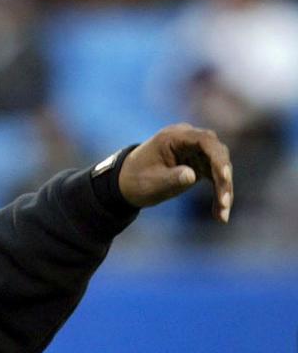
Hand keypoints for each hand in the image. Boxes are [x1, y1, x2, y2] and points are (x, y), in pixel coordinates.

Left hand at [118, 124, 232, 221]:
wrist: (126, 183)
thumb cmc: (136, 180)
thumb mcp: (152, 182)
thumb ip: (172, 177)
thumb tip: (192, 175)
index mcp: (173, 137)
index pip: (205, 140)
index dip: (217, 157)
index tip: (224, 177)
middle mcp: (187, 140)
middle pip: (217, 153)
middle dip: (224, 178)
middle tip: (225, 203)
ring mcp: (194, 152)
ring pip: (219, 167)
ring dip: (224, 189)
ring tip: (222, 216)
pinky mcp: (198, 164)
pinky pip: (215, 176)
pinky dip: (219, 193)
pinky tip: (219, 214)